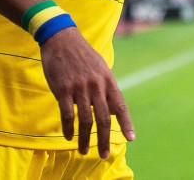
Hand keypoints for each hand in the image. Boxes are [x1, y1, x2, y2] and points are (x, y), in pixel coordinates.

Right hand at [40, 27, 134, 157]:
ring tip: (84, 150)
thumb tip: (113, 111)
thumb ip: (107, 89)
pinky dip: (68, 128)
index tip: (130, 138)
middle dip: (104, 139)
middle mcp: (96, 85)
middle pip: (103, 118)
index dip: (126, 123)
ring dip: (85, 138)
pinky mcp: (63, 89)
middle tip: (104, 154)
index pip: (120, 106)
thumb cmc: (82, 55)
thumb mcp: (101, 68)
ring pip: (85, 120)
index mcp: (108, 80)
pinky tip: (68, 136)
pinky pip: (67, 114)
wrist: (62, 38)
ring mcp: (79, 88)